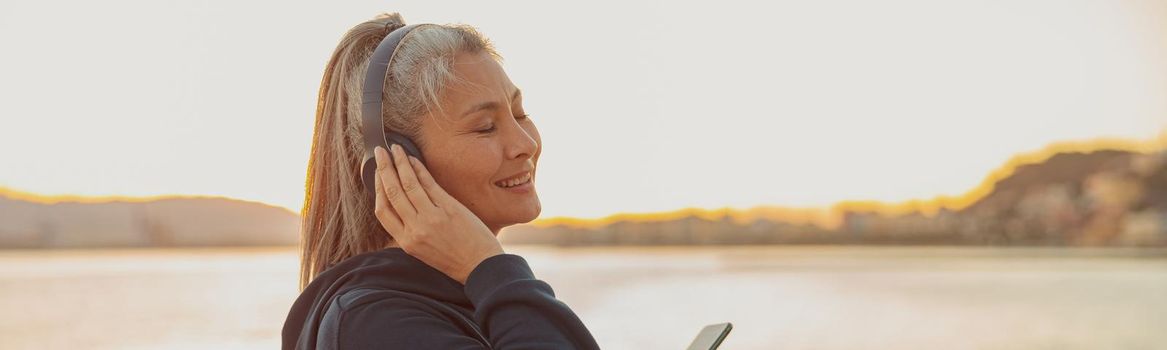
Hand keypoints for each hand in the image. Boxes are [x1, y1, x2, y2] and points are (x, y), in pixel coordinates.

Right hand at [373, 144, 504, 284]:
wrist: (481, 267)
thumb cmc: (454, 260)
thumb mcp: (424, 252)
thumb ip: (411, 232)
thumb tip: (402, 208)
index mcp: (406, 242)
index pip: (382, 211)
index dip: (377, 189)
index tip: (377, 174)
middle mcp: (415, 229)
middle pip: (391, 192)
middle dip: (383, 169)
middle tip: (379, 152)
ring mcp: (431, 217)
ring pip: (408, 184)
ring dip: (399, 162)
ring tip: (394, 148)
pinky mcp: (448, 208)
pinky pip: (428, 183)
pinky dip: (419, 168)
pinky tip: (413, 159)